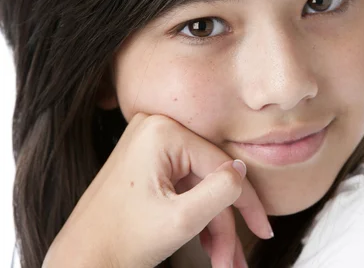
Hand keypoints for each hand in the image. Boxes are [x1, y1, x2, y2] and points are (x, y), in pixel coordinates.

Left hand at [42, 113, 271, 267]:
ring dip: (213, 226)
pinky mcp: (147, 162)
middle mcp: (154, 129)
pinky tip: (207, 245)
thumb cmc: (120, 243)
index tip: (264, 230)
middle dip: (225, 224)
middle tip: (233, 260)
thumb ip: (222, 190)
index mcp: (162, 132)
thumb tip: (242, 170)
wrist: (80, 262)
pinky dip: (196, 216)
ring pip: (199, 186)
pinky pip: (184, 187)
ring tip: (222, 261)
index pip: (221, 165)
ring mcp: (149, 144)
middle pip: (210, 178)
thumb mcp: (182, 219)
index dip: (247, 202)